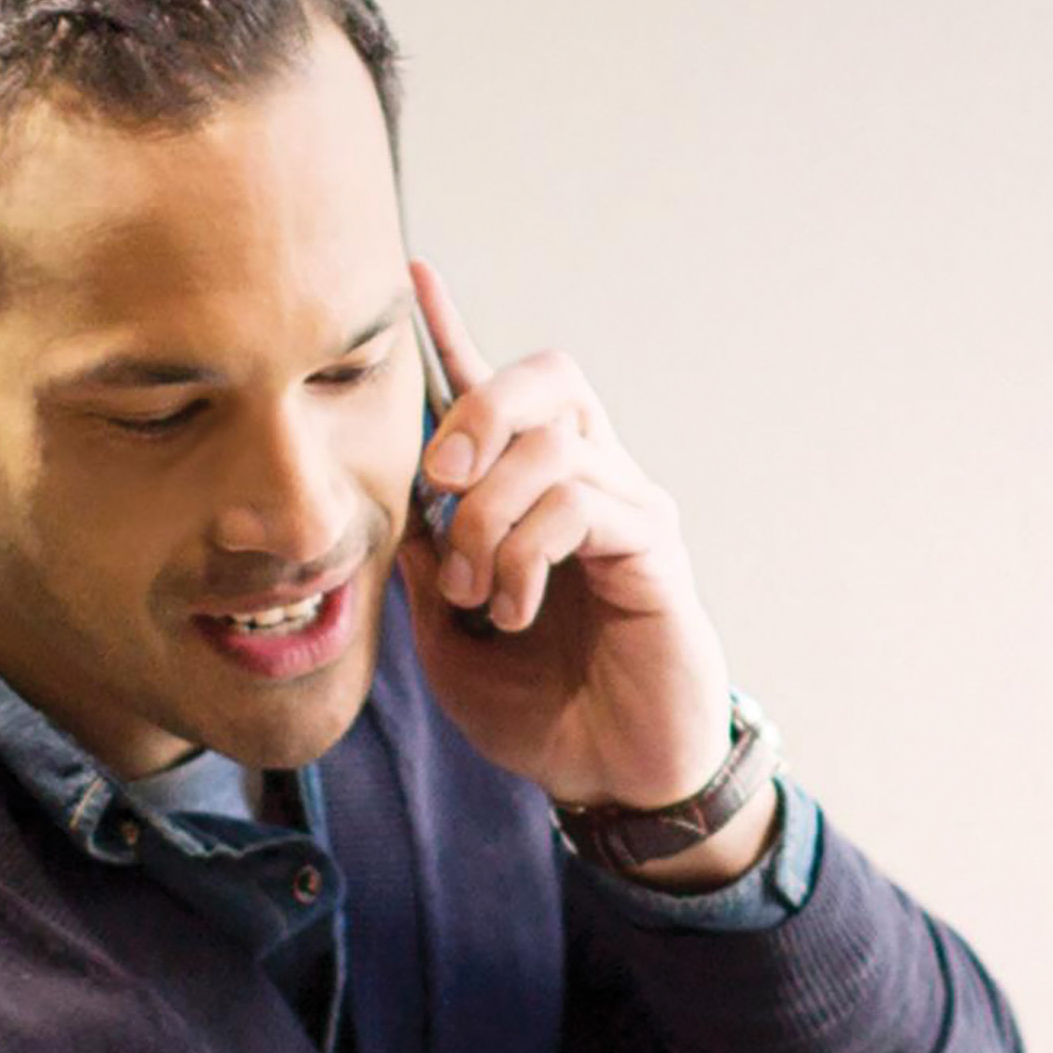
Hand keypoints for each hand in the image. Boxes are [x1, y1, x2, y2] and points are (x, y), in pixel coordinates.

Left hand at [397, 260, 738, 830]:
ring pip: (549, 447)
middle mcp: (594, 481)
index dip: (454, 333)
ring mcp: (630, 508)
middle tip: (437, 479)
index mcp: (538, 494)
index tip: (411, 275)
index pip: (498, 392)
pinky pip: (578, 506)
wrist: (613, 778)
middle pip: (545, 379)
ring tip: (473, 590)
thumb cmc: (541, 710)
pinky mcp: (655, 547)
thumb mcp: (447, 637)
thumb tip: (397, 503)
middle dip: (476, 410)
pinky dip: (525, 554)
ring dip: (485, 517)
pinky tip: (513, 609)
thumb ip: (423, 565)